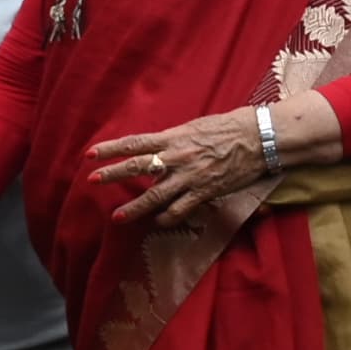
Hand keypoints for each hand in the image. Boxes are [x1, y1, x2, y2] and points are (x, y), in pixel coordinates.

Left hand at [89, 104, 272, 229]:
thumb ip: (174, 139)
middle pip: (137, 167)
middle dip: (112, 175)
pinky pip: (180, 209)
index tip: (90, 154)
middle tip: (91, 181)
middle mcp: (177, 157)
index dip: (110, 149)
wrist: (261, 138)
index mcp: (174, 137)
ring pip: (155, 195)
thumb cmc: (230, 127)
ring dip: (134, 207)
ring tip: (117, 217)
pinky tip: (158, 222)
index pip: (135, 143)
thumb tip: (157, 148)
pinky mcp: (205, 192)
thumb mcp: (196, 127)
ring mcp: (190, 177)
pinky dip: (167, 218)